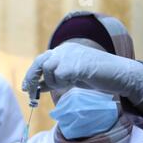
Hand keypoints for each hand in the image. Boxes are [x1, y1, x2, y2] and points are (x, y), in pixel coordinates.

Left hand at [22, 42, 142, 104]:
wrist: (117, 74)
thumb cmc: (96, 76)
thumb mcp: (70, 76)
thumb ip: (55, 78)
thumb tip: (37, 86)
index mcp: (64, 50)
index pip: (41, 60)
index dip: (31, 75)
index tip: (25, 88)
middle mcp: (64, 49)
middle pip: (40, 63)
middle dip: (32, 78)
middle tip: (29, 92)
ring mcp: (70, 55)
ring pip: (49, 70)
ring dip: (53, 82)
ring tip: (68, 83)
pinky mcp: (75, 63)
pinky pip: (59, 75)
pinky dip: (63, 82)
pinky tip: (75, 81)